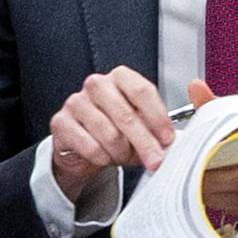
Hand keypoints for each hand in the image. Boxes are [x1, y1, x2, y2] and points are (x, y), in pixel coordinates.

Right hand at [46, 67, 180, 200]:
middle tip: (155, 160)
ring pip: (108, 134)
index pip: (143, 91)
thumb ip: (159, 127)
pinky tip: (105, 157)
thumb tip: (176, 140)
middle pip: (126, 115)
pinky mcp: (61, 122)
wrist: (85, 146)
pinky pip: (90, 146)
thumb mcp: (143, 124)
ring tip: (124, 157)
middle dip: (145, 143)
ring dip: (121, 152)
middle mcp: (97, 84)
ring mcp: (76, 102)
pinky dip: (103, 158)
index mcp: (121, 77)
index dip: (158, 117)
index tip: (168, 138)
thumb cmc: (117, 130)